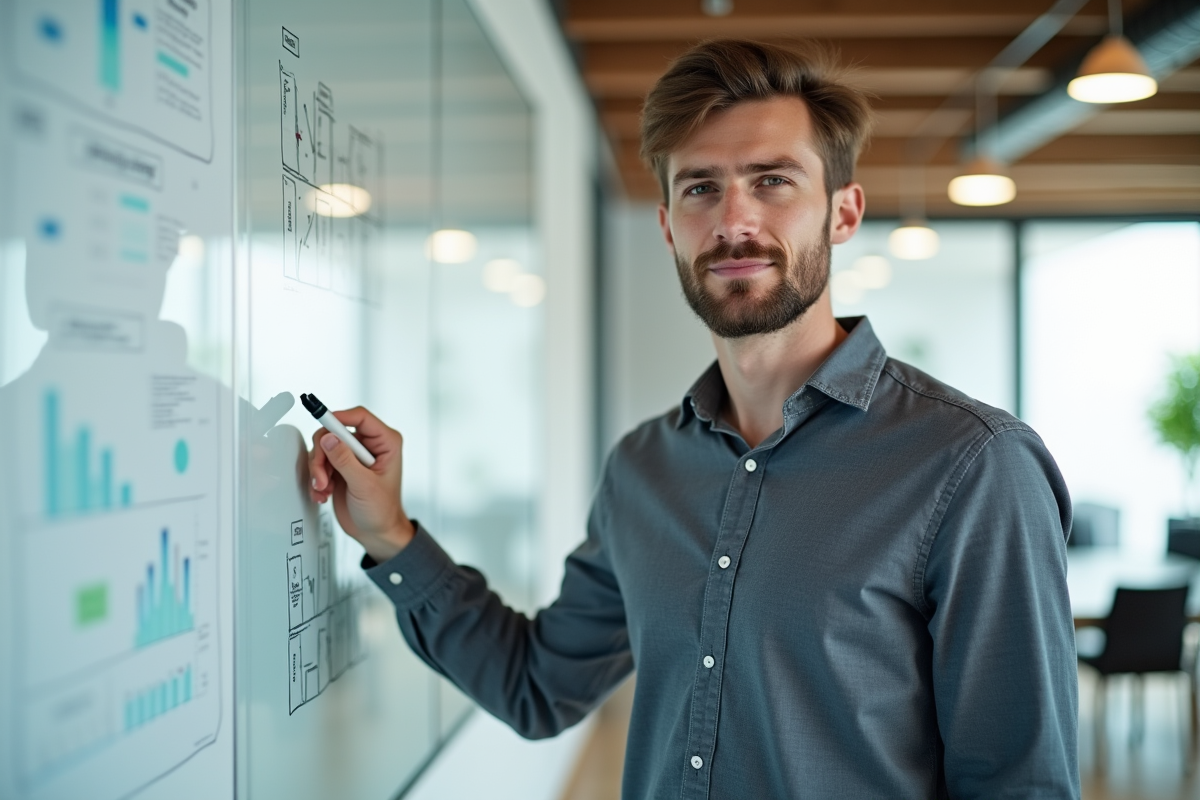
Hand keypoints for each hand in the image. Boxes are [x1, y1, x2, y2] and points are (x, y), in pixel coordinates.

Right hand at [308, 406, 414, 561]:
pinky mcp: (339, 467)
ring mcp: (352, 456)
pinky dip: (317, 478)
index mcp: (385, 442)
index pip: (360, 417)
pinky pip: (319, 462)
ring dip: (318, 470)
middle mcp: (368, 445)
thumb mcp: (364, 486)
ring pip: (323, 447)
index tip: (323, 429)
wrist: (376, 532)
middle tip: (322, 477)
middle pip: (335, 432)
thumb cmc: (382, 511)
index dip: (339, 418)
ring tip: (323, 489)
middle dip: (323, 455)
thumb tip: (329, 439)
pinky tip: (323, 493)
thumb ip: (345, 461)